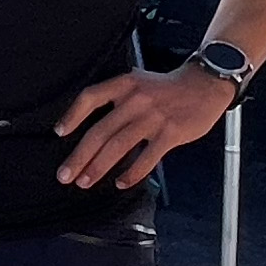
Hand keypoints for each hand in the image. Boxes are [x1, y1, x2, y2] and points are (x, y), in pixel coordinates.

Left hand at [54, 65, 232, 190]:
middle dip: (79, 156)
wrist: (205, 84)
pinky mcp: (171, 132)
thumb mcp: (138, 83)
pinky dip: (132, 173)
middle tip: (65, 174)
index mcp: (125, 84)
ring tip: (85, 181)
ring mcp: (154, 116)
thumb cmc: (168, 88)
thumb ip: (117, 99)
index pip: (90, 97)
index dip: (72, 116)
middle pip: (100, 131)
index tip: (60, 133)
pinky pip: (147, 157)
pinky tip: (121, 183)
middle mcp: (136, 99)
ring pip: (119, 146)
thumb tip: (94, 129)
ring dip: (98, 167)